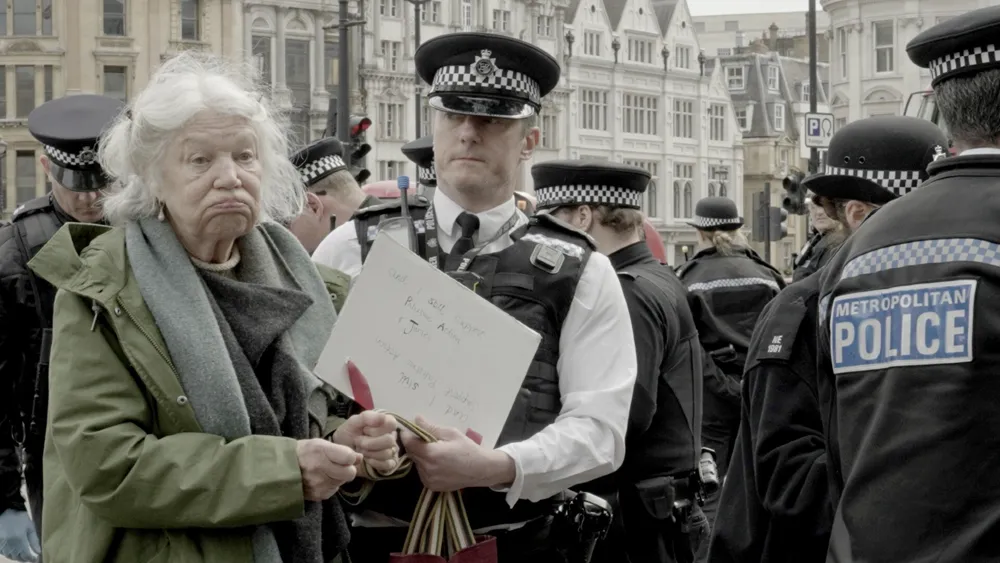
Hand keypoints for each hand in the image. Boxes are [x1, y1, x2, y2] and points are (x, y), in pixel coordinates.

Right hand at [0, 509, 39, 561]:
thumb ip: (34, 539)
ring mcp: (3, 545)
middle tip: (30, 558)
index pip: (27, 554)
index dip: (32, 558)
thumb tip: (39, 551)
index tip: (36, 558)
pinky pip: (4, 553)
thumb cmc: (19, 518)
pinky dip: (10, 555)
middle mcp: (10, 544)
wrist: (3, 512)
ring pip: (11, 556)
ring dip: (18, 558)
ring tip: (24, 557)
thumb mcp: (29, 526)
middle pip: (18, 557)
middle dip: (25, 559)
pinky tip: (15, 553)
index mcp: (20, 539)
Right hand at [296, 439, 361, 501]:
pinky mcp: (317, 495)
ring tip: (326, 471)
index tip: (345, 456)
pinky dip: (330, 485)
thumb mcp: (321, 444)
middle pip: (350, 473)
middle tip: (338, 465)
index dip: (351, 457)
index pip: (349, 458)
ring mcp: (318, 483)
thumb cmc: (305, 453)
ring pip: (343, 482)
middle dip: (347, 469)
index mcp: (321, 451)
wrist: (283, 469)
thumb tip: (360, 457)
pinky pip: (334, 490)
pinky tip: (320, 479)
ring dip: (338, 477)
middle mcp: (320, 468)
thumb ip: (342, 450)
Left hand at [332, 411, 399, 474]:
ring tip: (360, 450)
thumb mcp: (353, 422)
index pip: (392, 424)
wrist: (341, 451)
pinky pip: (386, 465)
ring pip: (387, 453)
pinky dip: (373, 462)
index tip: (364, 430)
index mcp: (385, 423)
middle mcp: (391, 436)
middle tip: (358, 442)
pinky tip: (365, 459)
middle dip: (370, 443)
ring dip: (369, 453)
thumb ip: (367, 417)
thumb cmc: (348, 434)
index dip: (376, 429)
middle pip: (390, 441)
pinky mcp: (388, 464)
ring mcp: (391, 451)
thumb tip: (383, 418)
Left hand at [400, 415, 514, 491]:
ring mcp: (428, 480)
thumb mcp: (451, 433)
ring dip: (421, 456)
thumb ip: (431, 427)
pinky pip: (422, 473)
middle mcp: (427, 469)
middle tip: (426, 439)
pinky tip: (438, 462)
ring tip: (435, 451)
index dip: (407, 435)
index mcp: (431, 454)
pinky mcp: (432, 486)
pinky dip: (426, 466)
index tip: (409, 429)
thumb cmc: (468, 449)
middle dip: (415, 444)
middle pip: (411, 453)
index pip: (408, 443)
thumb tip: (416, 419)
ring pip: (416, 463)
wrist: (481, 469)